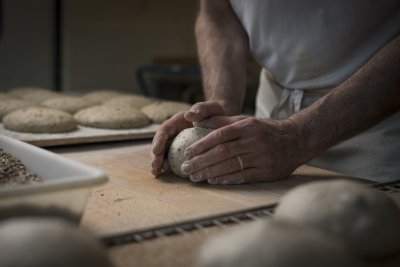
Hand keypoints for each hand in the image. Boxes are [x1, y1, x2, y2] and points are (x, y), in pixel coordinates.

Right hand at [151, 101, 227, 175]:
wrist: (222, 117)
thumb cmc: (215, 111)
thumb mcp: (209, 108)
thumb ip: (200, 109)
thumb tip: (188, 114)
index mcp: (178, 121)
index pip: (165, 130)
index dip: (159, 140)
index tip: (156, 150)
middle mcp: (175, 133)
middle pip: (161, 144)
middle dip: (156, 155)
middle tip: (155, 166)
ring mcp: (178, 143)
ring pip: (165, 153)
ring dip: (159, 163)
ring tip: (156, 173)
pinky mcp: (183, 152)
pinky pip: (175, 160)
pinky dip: (169, 167)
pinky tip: (165, 175)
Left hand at [181, 116, 305, 183]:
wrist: (296, 140)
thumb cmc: (265, 130)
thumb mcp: (246, 121)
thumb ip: (221, 121)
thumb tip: (195, 120)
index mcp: (247, 126)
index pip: (220, 135)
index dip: (201, 145)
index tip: (187, 152)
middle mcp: (254, 141)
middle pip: (222, 152)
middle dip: (201, 161)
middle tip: (185, 168)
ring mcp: (262, 157)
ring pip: (231, 166)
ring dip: (210, 173)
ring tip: (195, 177)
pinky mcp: (267, 171)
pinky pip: (243, 177)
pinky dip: (226, 179)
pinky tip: (213, 182)